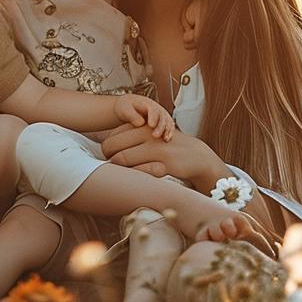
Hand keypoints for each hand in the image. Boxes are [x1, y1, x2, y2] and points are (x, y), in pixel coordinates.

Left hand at [101, 124, 220, 185]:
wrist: (197, 156)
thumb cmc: (166, 147)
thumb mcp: (150, 135)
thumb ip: (130, 137)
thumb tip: (105, 147)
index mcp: (142, 125)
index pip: (111, 137)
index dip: (108, 150)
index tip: (113, 158)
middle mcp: (148, 133)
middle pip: (112, 147)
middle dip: (109, 159)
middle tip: (115, 168)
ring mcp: (157, 148)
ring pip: (122, 159)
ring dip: (119, 169)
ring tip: (125, 173)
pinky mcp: (165, 164)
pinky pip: (139, 171)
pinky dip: (135, 175)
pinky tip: (140, 176)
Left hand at [113, 95, 174, 140]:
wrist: (129, 109)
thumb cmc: (125, 108)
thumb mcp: (125, 109)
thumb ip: (132, 115)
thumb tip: (140, 123)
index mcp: (148, 104)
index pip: (153, 110)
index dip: (153, 117)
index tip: (151, 125)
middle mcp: (157, 110)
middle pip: (163, 117)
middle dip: (161, 126)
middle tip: (156, 135)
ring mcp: (161, 117)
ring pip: (168, 123)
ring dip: (167, 131)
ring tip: (165, 139)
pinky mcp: (162, 125)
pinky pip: (168, 129)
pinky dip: (169, 134)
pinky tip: (167, 141)